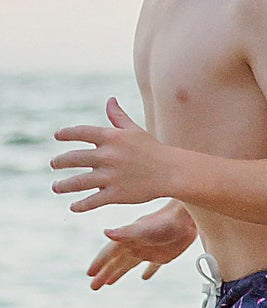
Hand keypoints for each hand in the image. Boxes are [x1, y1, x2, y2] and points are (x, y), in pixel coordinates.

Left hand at [51, 98, 173, 211]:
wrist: (172, 172)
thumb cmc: (153, 149)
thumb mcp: (134, 130)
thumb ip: (118, 117)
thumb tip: (110, 100)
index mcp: (111, 137)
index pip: (80, 132)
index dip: (66, 133)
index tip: (57, 136)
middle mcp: (108, 156)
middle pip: (74, 158)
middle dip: (60, 162)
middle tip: (53, 164)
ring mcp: (110, 176)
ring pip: (78, 182)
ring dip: (63, 185)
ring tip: (56, 187)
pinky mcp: (116, 194)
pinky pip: (92, 201)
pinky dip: (80, 205)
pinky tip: (73, 206)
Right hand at [85, 202, 197, 288]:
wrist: (187, 218)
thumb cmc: (164, 221)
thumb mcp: (143, 229)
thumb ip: (125, 232)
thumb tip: (106, 232)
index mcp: (129, 240)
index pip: (110, 254)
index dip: (99, 263)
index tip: (89, 273)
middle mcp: (136, 246)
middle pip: (117, 263)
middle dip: (104, 274)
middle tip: (93, 287)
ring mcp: (149, 251)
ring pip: (130, 264)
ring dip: (119, 273)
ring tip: (109, 282)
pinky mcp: (164, 254)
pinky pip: (153, 265)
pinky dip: (148, 271)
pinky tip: (144, 277)